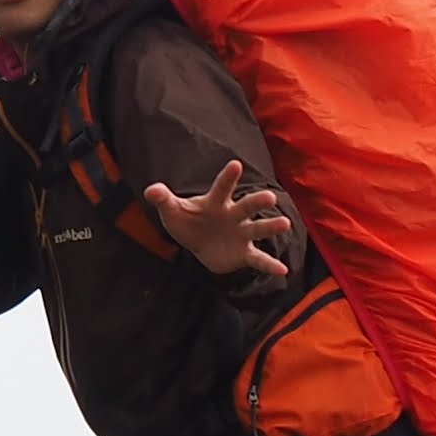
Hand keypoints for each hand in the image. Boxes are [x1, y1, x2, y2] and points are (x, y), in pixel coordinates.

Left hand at [144, 159, 295, 280]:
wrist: (198, 245)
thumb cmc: (187, 221)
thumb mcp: (172, 211)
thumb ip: (163, 199)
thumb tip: (151, 190)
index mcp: (216, 202)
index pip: (222, 187)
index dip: (228, 176)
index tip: (236, 164)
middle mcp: (233, 215)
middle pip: (246, 206)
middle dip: (256, 202)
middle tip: (270, 197)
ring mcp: (241, 234)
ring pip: (258, 229)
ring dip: (270, 227)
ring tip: (285, 223)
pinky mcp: (244, 253)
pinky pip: (259, 259)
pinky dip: (270, 265)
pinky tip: (283, 271)